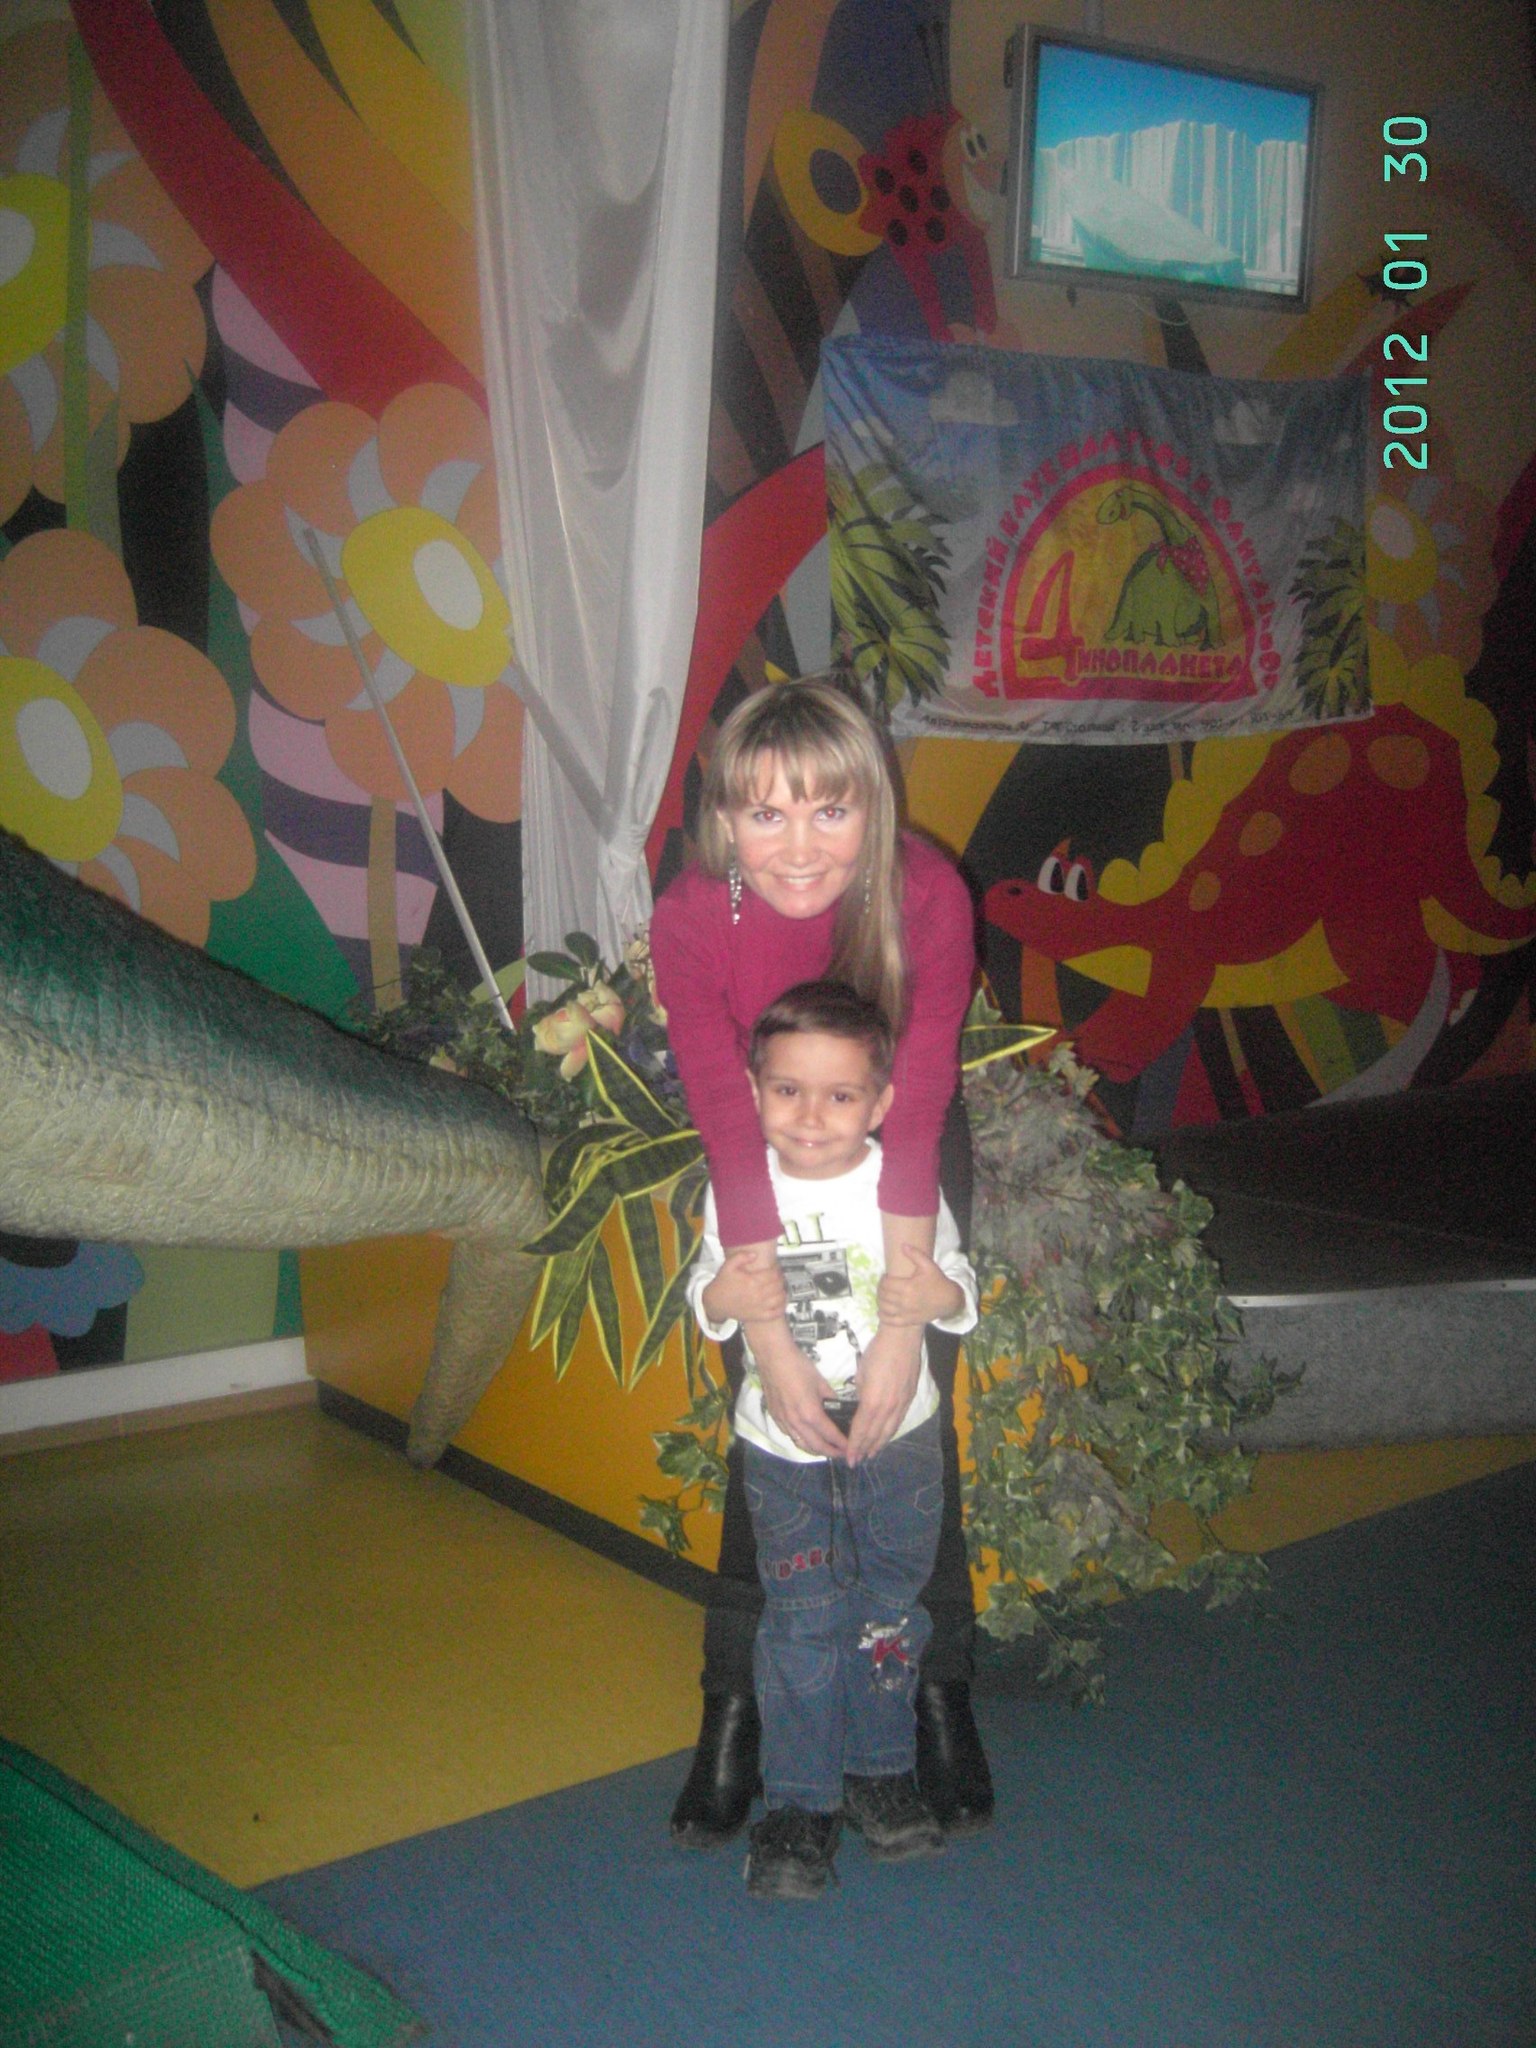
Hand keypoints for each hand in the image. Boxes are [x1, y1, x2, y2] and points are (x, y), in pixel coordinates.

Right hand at [700, 1244, 785, 1326]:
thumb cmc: (722, 1285)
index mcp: (751, 1281)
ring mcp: (759, 1307)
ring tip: (780, 1286)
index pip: (773, 1274)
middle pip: (778, 1284)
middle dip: (781, 1278)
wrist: (715, 1302)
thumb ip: (741, 1257)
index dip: (777, 1269)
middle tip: (779, 1275)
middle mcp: (757, 1294)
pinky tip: (781, 1301)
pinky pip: (776, 1313)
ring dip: (783, 1290)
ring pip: (780, 1297)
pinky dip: (782, 1307)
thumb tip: (754, 1255)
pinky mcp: (758, 1316)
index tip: (775, 1267)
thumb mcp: (728, 1266)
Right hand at [751, 1324, 848, 1459]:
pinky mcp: (775, 1418)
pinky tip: (807, 1438)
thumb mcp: (821, 1382)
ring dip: (816, 1450)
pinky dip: (802, 1441)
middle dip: (831, 1452)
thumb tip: (838, 1409)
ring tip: (827, 1449)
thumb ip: (831, 1399)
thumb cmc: (799, 1366)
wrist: (773, 1357)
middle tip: (842, 1453)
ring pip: (801, 1444)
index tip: (851, 1447)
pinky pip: (790, 1436)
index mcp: (810, 1413)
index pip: (830, 1435)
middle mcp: (796, 1423)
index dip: (842, 1444)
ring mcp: (783, 1422)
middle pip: (816, 1446)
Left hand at [844, 1322, 923, 1465]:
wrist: (903, 1338)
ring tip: (870, 1454)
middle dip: (865, 1449)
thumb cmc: (878, 1351)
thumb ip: (861, 1392)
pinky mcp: (910, 1398)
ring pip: (889, 1430)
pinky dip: (890, 1432)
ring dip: (879, 1444)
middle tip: (856, 1461)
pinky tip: (886, 1436)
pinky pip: (898, 1421)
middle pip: (876, 1434)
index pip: (861, 1429)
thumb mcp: (861, 1372)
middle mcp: (889, 1408)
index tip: (849, 1456)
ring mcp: (902, 1404)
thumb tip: (862, 1403)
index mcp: (873, 1402)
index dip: (854, 1445)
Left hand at [877, 1244, 963, 1328]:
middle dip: (880, 1289)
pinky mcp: (908, 1321)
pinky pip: (891, 1321)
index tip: (885, 1276)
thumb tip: (902, 1245)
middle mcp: (905, 1301)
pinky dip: (882, 1316)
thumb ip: (915, 1254)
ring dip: (879, 1301)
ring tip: (882, 1296)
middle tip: (883, 1285)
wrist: (949, 1300)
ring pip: (884, 1308)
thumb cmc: (937, 1281)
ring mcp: (906, 1312)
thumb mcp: (928, 1265)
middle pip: (883, 1295)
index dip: (883, 1279)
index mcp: (908, 1287)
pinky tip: (881, 1311)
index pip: (886, 1283)